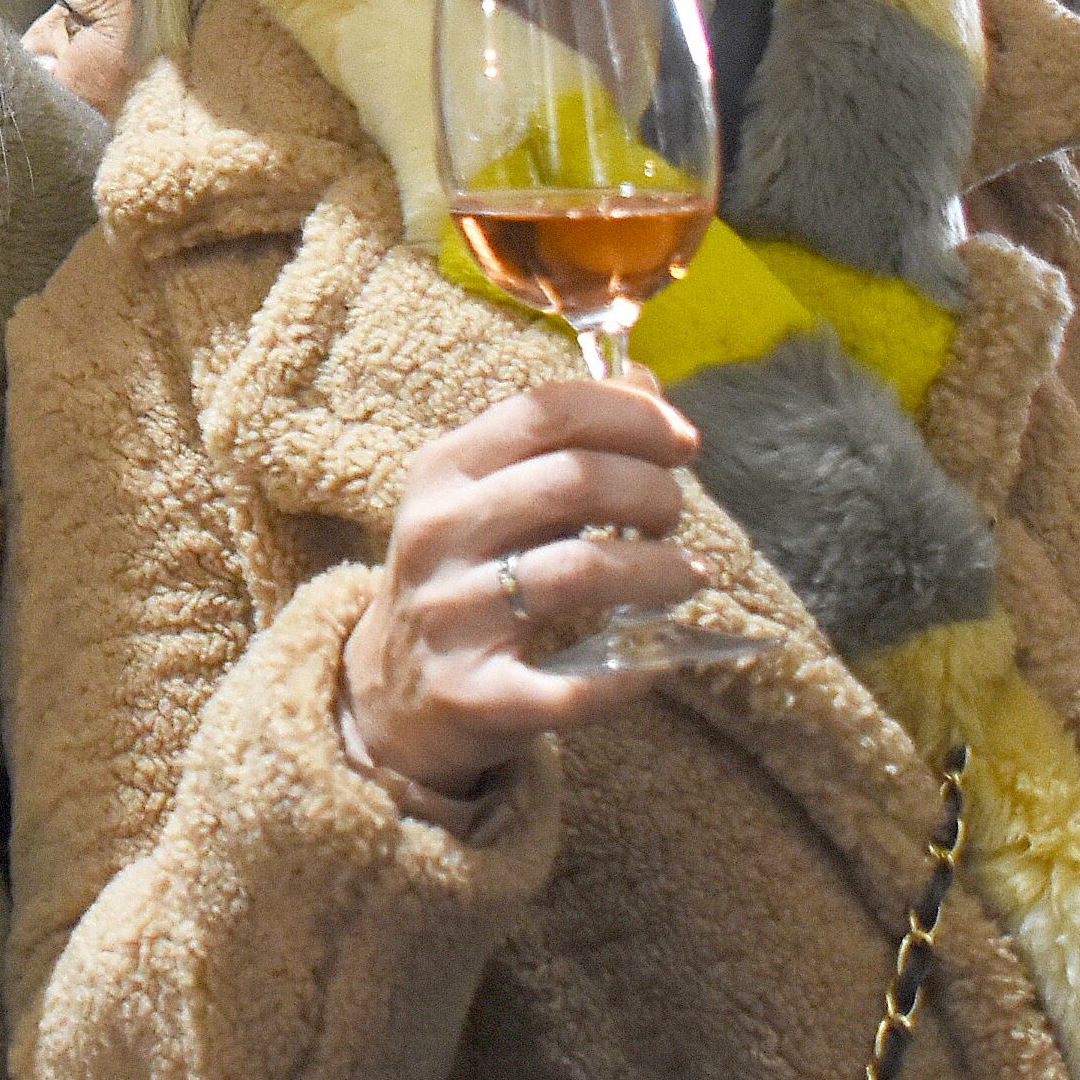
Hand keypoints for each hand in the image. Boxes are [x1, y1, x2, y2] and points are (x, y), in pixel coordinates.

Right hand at [342, 378, 709, 798]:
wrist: (394, 695)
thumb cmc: (464, 576)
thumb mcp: (486, 495)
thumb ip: (559, 439)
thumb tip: (644, 384)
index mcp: (442, 471)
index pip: (546, 410)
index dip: (631, 415)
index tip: (682, 440)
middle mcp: (438, 534)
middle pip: (573, 481)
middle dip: (652, 491)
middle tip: (671, 516)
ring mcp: (450, 616)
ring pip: (580, 571)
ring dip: (658, 570)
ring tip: (685, 575)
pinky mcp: (474, 694)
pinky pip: (575, 685)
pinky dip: (635, 669)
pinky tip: (657, 659)